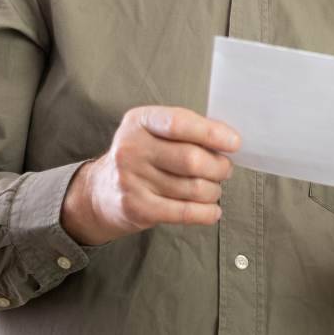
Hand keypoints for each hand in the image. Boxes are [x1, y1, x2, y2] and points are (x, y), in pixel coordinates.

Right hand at [61, 106, 239, 245]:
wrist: (99, 193)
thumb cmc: (142, 157)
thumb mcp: (153, 133)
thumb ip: (187, 131)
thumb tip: (229, 142)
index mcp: (139, 121)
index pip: (179, 123)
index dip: (212, 133)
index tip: (234, 143)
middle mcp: (131, 148)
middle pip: (192, 159)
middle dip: (219, 167)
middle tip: (224, 170)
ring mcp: (131, 180)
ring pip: (193, 188)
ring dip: (214, 191)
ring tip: (213, 189)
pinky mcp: (136, 208)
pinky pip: (185, 212)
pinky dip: (207, 213)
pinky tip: (212, 210)